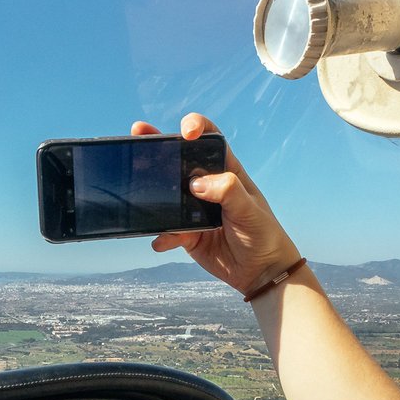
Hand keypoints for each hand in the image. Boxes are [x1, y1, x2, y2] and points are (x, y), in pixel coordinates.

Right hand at [131, 113, 301, 294]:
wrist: (260, 272)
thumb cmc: (263, 235)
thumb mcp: (250, 210)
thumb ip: (227, 191)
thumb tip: (196, 183)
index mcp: (226, 172)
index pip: (209, 139)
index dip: (196, 127)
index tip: (186, 131)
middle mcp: (207, 187)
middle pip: (178, 160)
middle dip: (158, 146)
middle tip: (138, 132)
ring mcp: (194, 210)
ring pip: (167, 195)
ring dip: (151, 193)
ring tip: (136, 190)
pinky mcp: (187, 234)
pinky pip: (167, 231)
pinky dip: (162, 236)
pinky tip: (161, 241)